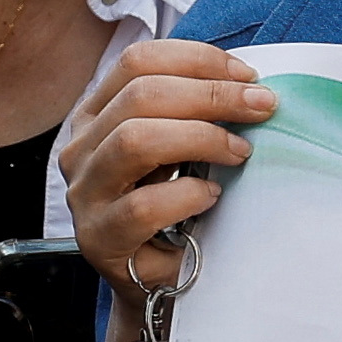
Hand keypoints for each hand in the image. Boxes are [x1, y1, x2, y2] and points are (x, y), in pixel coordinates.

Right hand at [63, 36, 275, 299]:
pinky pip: (142, 207)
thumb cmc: (174, 206)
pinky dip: (187, 195)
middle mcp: (80, 147)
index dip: (196, 59)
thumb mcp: (177, 149)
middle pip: (140, 95)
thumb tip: (249, 83)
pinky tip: (212, 196)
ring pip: (135, 140)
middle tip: (262, 107)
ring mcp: (84, 193)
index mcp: (96, 114)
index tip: (248, 76)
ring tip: (239, 152)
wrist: (157, 281)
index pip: (137, 62)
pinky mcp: (99, 238)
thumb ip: (192, 112)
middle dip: (212, 94)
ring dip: (201, 137)